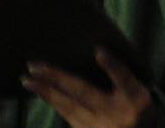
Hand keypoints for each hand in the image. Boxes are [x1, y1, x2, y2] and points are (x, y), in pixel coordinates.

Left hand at [21, 47, 153, 127]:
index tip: (98, 51)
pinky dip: (53, 102)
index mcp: (135, 99)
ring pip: (69, 107)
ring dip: (46, 92)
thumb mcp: (136, 89)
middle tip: (34, 65)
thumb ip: (118, 72)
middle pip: (84, 92)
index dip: (112, 65)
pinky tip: (40, 91)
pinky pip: (67, 116)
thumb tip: (93, 48)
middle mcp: (118, 116)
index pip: (124, 79)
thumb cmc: (134, 106)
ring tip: (27, 79)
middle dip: (57, 78)